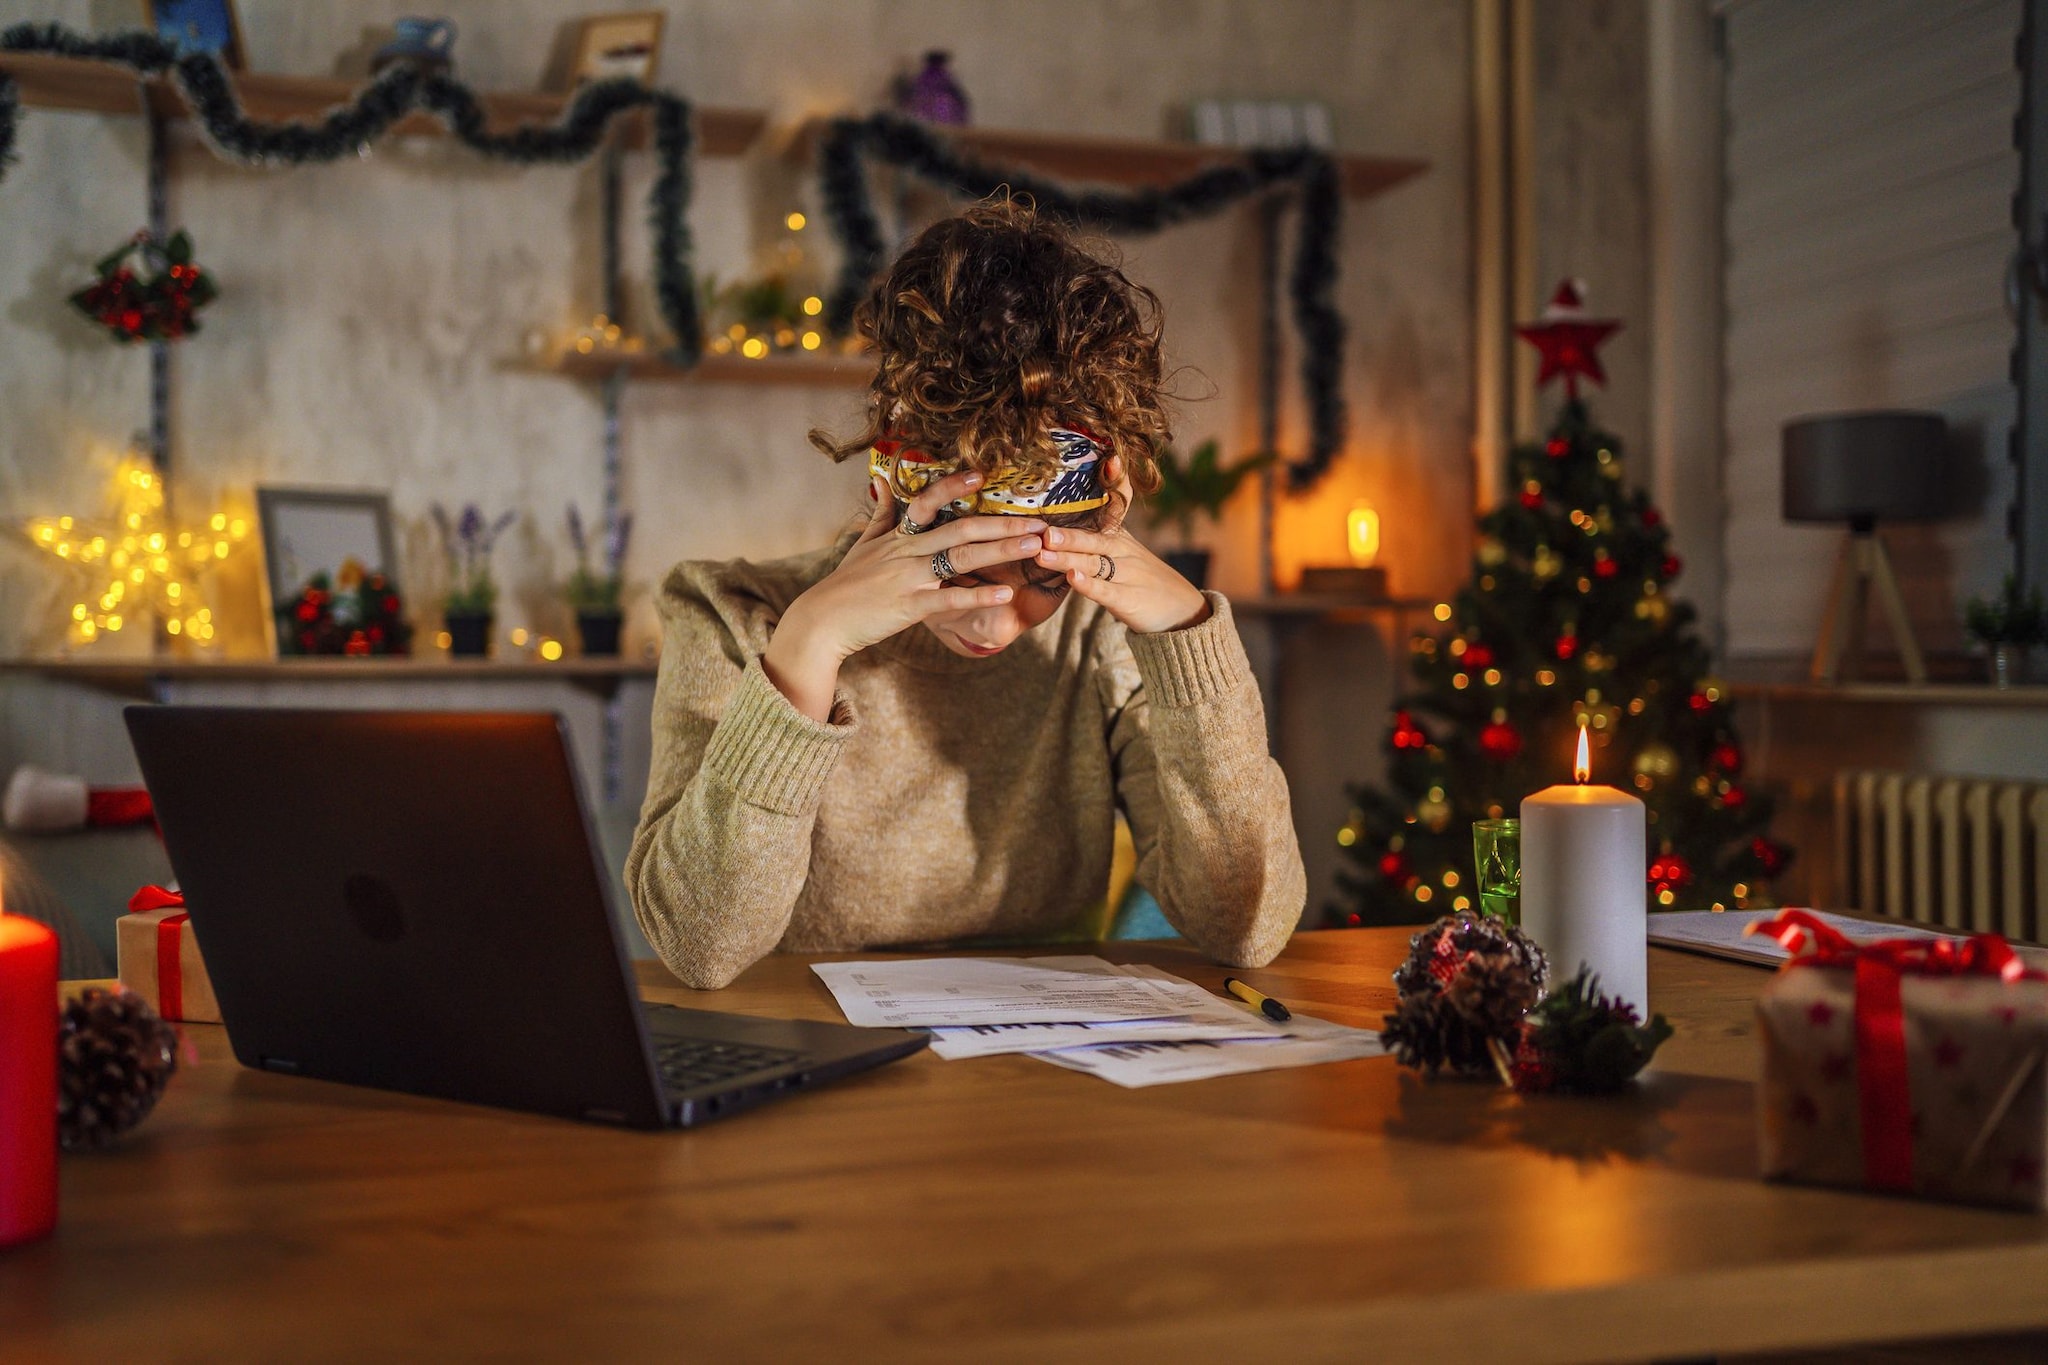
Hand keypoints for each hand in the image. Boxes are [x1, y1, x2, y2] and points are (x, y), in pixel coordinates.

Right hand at [762, 471, 1045, 718]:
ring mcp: (909, 579)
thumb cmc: (846, 585)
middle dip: (1001, 524)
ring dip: (1000, 550)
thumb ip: (880, 514)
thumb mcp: (862, 544)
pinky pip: (950, 599)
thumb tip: (879, 480)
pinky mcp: (910, 607)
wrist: (822, 622)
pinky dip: (978, 595)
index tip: (982, 475)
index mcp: (898, 536)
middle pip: (958, 529)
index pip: (926, 502)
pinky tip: (1005, 593)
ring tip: (1033, 545)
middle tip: (1038, 521)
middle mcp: (906, 552)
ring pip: (960, 559)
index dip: (953, 486)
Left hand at [1032, 455, 1210, 633]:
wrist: (1182, 611)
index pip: (1118, 504)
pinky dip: (1089, 585)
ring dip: (1068, 557)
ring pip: (1094, 563)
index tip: (1109, 460)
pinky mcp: (1128, 600)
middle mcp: (1124, 551)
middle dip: (1068, 533)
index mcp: (1120, 536)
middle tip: (1042, 528)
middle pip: (1095, 538)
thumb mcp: (1125, 551)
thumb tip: (1075, 507)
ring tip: (1044, 551)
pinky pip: (1105, 591)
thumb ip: (1100, 533)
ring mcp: (1127, 575)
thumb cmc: (1144, 579)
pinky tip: (1072, 579)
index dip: (1116, 482)